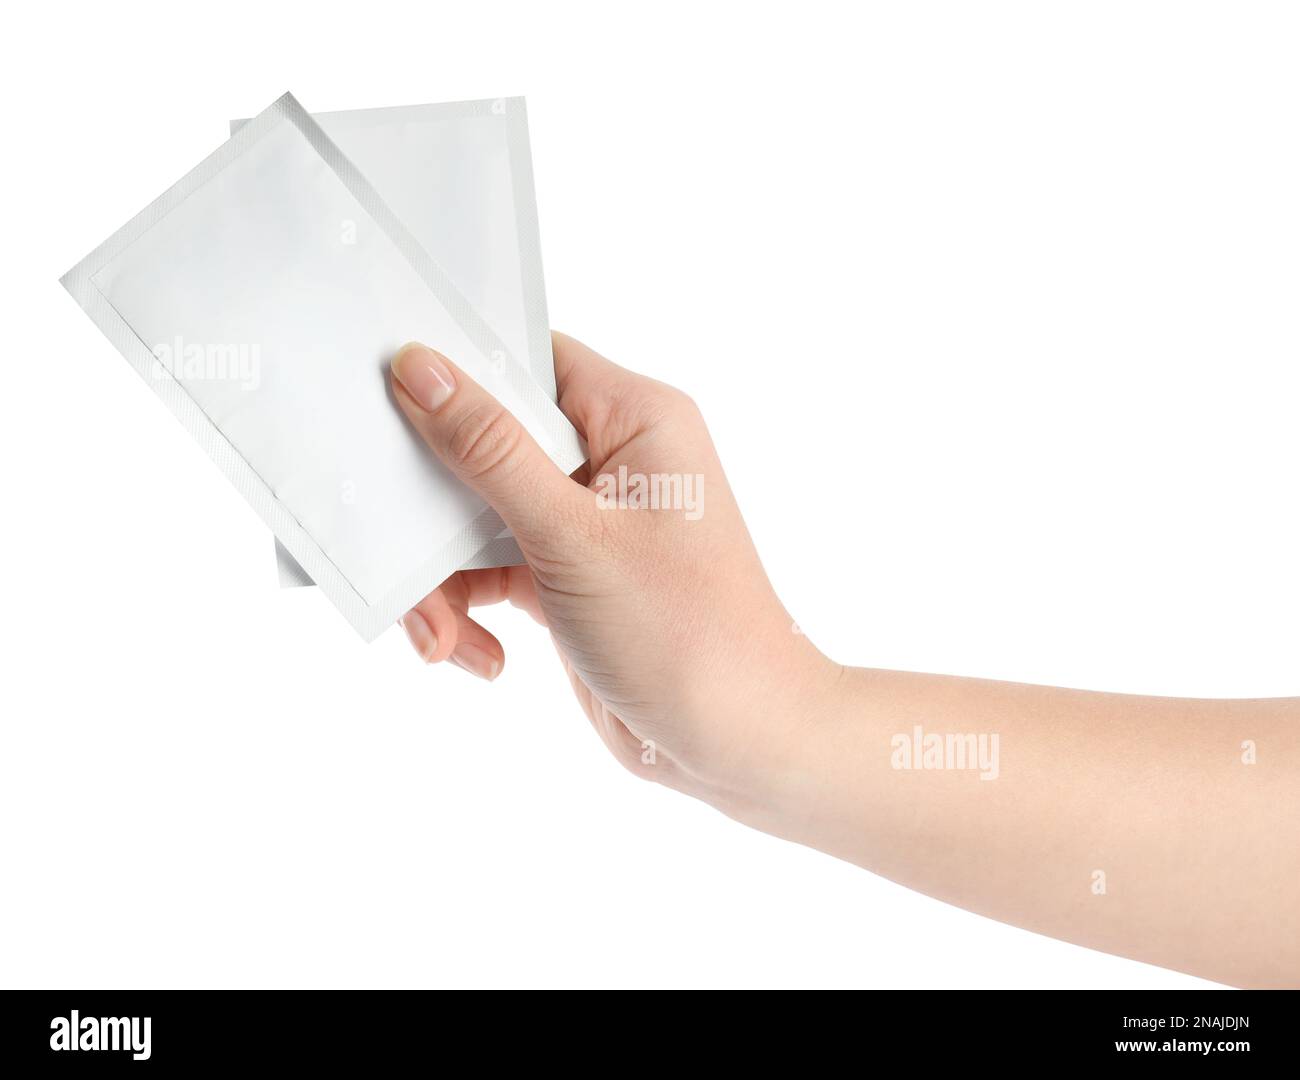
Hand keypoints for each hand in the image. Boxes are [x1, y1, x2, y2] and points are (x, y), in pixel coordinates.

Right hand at [388, 333, 839, 809]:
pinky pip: (491, 570)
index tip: (383, 396)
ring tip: (438, 636)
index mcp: (635, 418)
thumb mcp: (573, 536)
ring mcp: (587, 521)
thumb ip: (491, 452)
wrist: (734, 741)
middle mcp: (613, 459)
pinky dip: (470, 611)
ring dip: (444, 579)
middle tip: (397, 550)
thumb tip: (422, 369)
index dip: (456, 374)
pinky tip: (479, 656)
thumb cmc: (685, 632)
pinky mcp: (567, 577)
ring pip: (477, 517)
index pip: (529, 360)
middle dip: (435, 510)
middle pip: (488, 444)